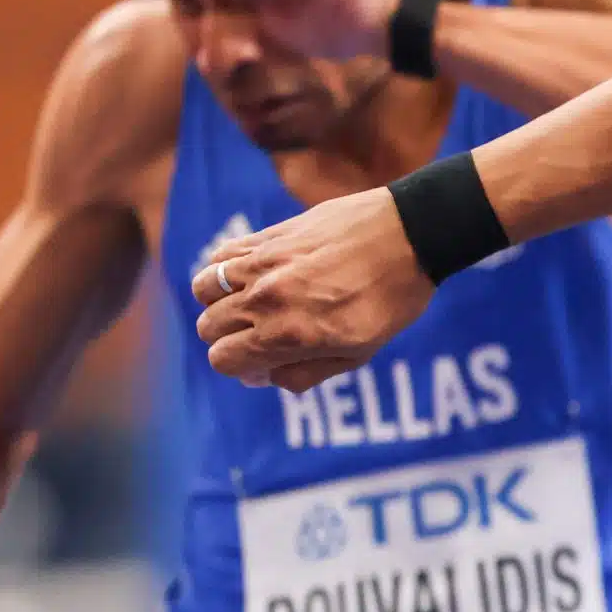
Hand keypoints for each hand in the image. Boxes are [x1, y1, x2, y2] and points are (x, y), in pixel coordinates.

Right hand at [192, 190, 435, 389]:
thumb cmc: (391, 298)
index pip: (222, 359)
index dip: (240, 365)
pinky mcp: (266, 236)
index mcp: (287, 335)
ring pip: (203, 288)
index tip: (263, 360)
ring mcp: (262, 264)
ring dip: (219, 301)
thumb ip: (305, 372)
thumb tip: (262, 377)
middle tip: (261, 333)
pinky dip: (224, 269)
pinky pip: (221, 256)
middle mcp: (265, 299)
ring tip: (250, 302)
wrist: (408, 234)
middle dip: (229, 337)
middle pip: (209, 327)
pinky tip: (251, 275)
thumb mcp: (359, 353)